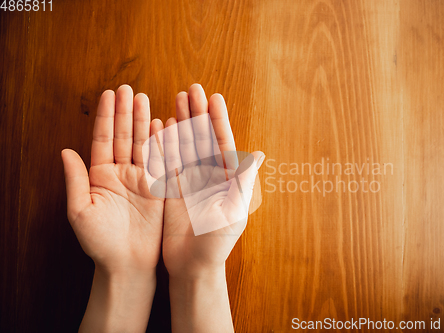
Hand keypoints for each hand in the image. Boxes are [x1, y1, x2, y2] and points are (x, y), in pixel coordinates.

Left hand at [62, 85, 163, 331]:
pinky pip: (161, 161)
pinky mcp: (158, 188)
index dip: (105, 117)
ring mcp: (141, 179)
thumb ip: (75, 180)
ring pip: (142, 143)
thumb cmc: (100, 242)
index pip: (103, 139)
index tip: (108, 94)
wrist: (127, 263)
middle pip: (123, 135)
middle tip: (128, 89)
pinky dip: (162, 142)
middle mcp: (120, 174)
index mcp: (100, 176)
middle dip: (124, 112)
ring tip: (143, 98)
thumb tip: (66, 151)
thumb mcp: (80, 211)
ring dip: (142, 121)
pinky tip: (162, 123)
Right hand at [157, 84, 264, 279]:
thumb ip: (243, 181)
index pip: (222, 143)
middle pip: (202, 138)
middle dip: (197, 113)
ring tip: (176, 99)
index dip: (217, 120)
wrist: (194, 266)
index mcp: (227, 179)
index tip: (214, 97)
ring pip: (185, 145)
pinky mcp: (172, 189)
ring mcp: (190, 181)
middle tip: (191, 88)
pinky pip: (168, 161)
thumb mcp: (234, 210)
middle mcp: (209, 176)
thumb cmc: (218, 241)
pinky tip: (161, 125)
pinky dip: (164, 143)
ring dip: (181, 122)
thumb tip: (259, 153)